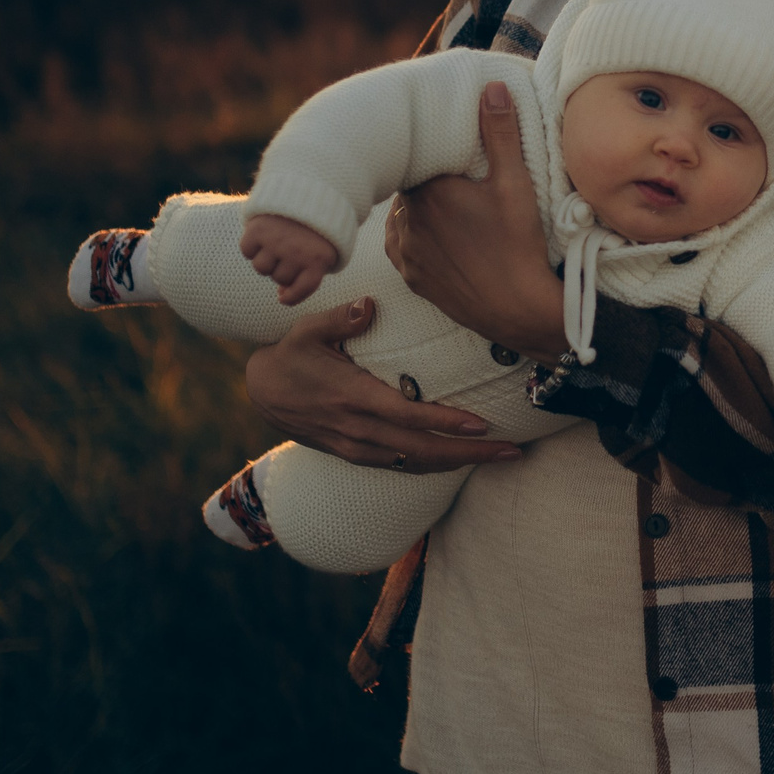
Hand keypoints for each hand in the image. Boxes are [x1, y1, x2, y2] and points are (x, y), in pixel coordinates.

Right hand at [240, 213, 339, 304]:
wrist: (307, 188)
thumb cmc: (315, 227)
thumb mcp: (323, 248)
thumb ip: (308, 274)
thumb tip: (281, 297)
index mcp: (319, 259)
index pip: (302, 289)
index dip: (292, 296)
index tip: (283, 297)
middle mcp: (297, 253)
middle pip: (279, 278)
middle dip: (282, 268)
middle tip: (288, 250)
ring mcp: (277, 242)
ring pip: (261, 268)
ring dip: (266, 258)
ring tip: (275, 241)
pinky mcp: (258, 229)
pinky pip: (247, 251)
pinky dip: (251, 245)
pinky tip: (262, 235)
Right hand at [244, 297, 520, 472]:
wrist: (261, 393)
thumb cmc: (292, 355)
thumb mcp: (308, 330)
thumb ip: (341, 319)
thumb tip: (370, 306)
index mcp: (354, 399)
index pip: (409, 417)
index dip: (446, 423)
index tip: (483, 425)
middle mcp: (360, 431)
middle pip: (423, 451)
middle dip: (470, 454)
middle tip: (513, 451)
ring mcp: (358, 448)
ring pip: (416, 465)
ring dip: (459, 464)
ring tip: (500, 456)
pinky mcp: (357, 455)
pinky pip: (403, 467)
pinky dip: (435, 466)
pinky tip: (462, 460)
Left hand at [384, 81, 566, 359]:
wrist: (516, 309)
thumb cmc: (518, 245)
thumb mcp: (515, 183)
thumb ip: (500, 133)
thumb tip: (490, 88)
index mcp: (429, 189)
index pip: (413, 153)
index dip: (427, 145)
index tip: (444, 143)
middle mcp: (407, 218)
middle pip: (407, 182)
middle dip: (426, 175)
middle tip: (454, 173)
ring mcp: (406, 250)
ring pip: (403, 213)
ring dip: (421, 206)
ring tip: (450, 204)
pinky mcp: (411, 275)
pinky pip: (402, 244)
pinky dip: (416, 235)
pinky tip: (440, 234)